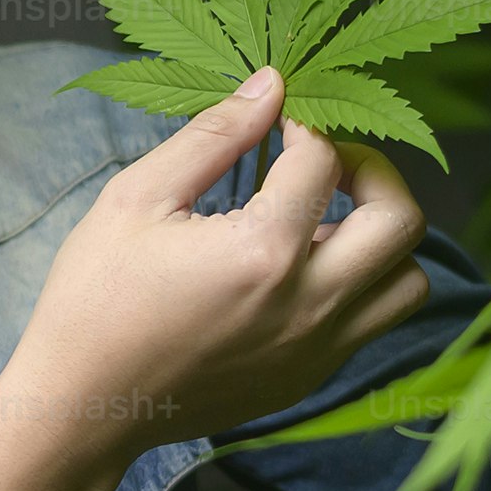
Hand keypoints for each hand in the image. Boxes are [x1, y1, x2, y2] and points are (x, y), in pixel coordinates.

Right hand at [0, 66, 429, 490]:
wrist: (82, 406)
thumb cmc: (95, 297)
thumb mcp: (137, 198)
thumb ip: (213, 135)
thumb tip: (272, 83)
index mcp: (262, 251)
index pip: (325, 160)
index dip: (304, 123)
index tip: (276, 123)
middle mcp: (307, 305)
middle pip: (401, 220)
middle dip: (373, 172)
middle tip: (325, 164)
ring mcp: (316, 350)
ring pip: (409, 282)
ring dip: (380, 240)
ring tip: (323, 224)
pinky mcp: (309, 378)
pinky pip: (372, 324)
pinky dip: (357, 287)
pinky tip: (299, 271)